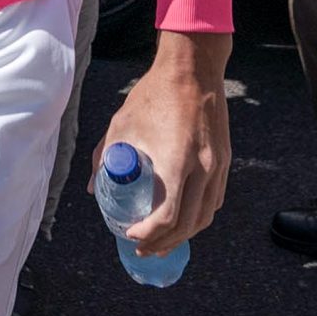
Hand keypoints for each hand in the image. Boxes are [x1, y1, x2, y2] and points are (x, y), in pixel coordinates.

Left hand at [97, 30, 231, 256]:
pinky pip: (215, 200)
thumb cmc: (154, 93)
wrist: (193, 67)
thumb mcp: (122, 124)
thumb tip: (92, 187)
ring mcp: (218, 164)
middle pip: (188, 224)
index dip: (149, 233)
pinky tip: (182, 218)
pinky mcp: (224, 159)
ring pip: (206, 216)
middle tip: (142, 248)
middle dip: (164, 242)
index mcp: (177, 160)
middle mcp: (204, 167)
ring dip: (184, 235)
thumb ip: (105, 157)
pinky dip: (198, 216)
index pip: (168, 216)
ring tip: (161, 241)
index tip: (130, 234)